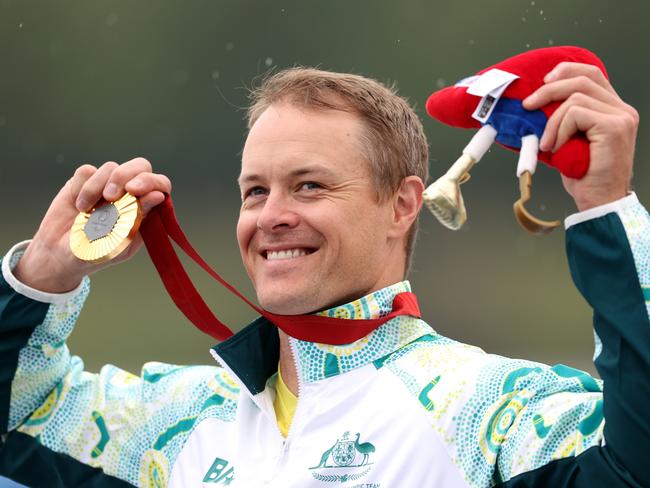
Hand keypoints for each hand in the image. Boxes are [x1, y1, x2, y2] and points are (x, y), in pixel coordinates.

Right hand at [13, 157, 171, 292]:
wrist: (62, 256)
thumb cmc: (97, 253)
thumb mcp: (119, 243)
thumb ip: (138, 219)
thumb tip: (158, 195)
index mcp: (146, 209)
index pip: (160, 185)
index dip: (152, 182)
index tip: (134, 191)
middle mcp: (130, 193)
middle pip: (140, 166)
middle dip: (125, 175)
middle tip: (110, 196)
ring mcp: (108, 184)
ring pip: (111, 167)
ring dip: (96, 189)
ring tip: (85, 211)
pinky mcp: (86, 180)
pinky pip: (87, 171)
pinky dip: (81, 188)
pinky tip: (79, 206)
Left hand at [523, 62, 638, 210]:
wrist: (599, 201)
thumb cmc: (583, 176)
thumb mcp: (569, 141)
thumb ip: (563, 120)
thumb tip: (535, 105)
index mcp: (613, 109)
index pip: (592, 75)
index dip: (566, 72)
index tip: (543, 82)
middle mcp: (622, 109)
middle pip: (584, 79)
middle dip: (549, 89)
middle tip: (528, 105)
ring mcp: (621, 117)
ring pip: (576, 97)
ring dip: (552, 121)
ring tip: (547, 144)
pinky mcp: (614, 127)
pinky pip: (576, 114)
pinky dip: (559, 130)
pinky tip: (556, 148)